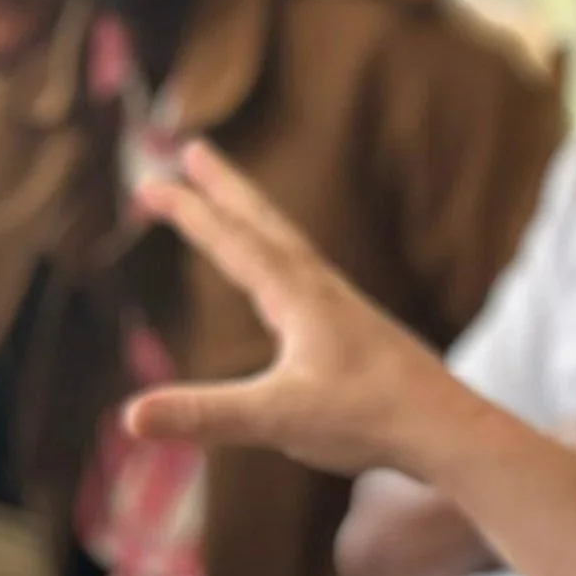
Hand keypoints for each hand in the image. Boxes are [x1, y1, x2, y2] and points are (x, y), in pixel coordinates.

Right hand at [127, 141, 472, 475]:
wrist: (447, 427)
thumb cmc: (369, 418)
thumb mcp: (278, 419)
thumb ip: (205, 415)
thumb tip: (128, 416)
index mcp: (298, 296)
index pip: (233, 242)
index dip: (189, 213)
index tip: (148, 184)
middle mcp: (321, 289)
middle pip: (265, 223)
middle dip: (225, 187)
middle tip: (193, 149)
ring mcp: (343, 307)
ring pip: (289, 245)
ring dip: (254, 217)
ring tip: (232, 200)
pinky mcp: (358, 330)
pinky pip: (308, 276)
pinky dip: (283, 257)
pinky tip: (284, 280)